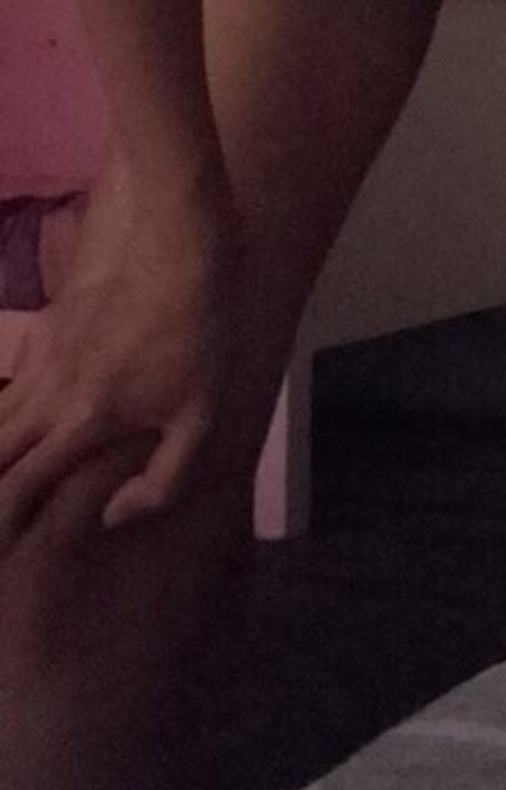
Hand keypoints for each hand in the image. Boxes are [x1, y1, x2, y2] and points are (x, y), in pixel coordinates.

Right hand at [0, 216, 248, 537]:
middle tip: (3, 523)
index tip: (2, 548)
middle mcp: (45, 393)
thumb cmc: (197, 332)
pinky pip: (7, 381)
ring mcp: (37, 356)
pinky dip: (2, 411)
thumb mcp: (202, 415)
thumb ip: (162, 478)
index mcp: (82, 422)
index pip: (16, 487)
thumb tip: (111, 516)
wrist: (172, 241)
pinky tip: (14, 424)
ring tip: (8, 467)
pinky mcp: (41, 328)